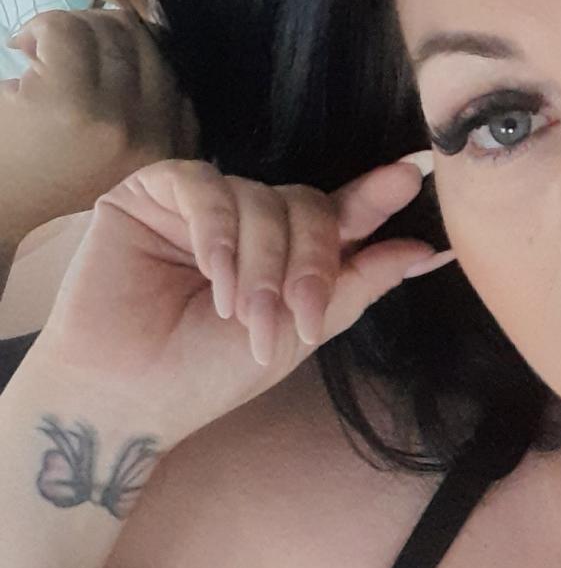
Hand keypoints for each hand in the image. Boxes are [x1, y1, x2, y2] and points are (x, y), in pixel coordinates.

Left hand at [0, 8, 200, 248]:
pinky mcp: (70, 101)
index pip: (175, 72)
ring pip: (109, 33)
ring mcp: (113, 119)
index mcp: (172, 151)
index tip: (101, 62)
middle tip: (64, 51)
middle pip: (146, 45)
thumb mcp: (127, 152)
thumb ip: (152, 108)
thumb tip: (150, 29)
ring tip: (43, 52)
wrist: (5, 205)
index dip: (135, 52)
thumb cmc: (59, 176)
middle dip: (103, 34)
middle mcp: (152, 136)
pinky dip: (42, 26)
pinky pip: (68, 30)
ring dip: (71, 28)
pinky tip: (23, 45)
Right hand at [30, 157, 454, 448]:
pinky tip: (212, 277)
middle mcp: (251, 222)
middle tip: (293, 317)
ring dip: (260, 264)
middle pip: (308, 205)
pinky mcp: (154, 192)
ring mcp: (205, 205)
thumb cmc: (208, 374)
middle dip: (309, 263)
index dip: (376, 195)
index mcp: (289, 254)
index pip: (340, 212)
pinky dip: (217, 233)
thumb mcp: (301, 334)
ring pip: (261, 199)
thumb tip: (425, 251)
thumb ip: (357, 285)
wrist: (128, 394)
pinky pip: (206, 187)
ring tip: (240, 315)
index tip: (413, 174)